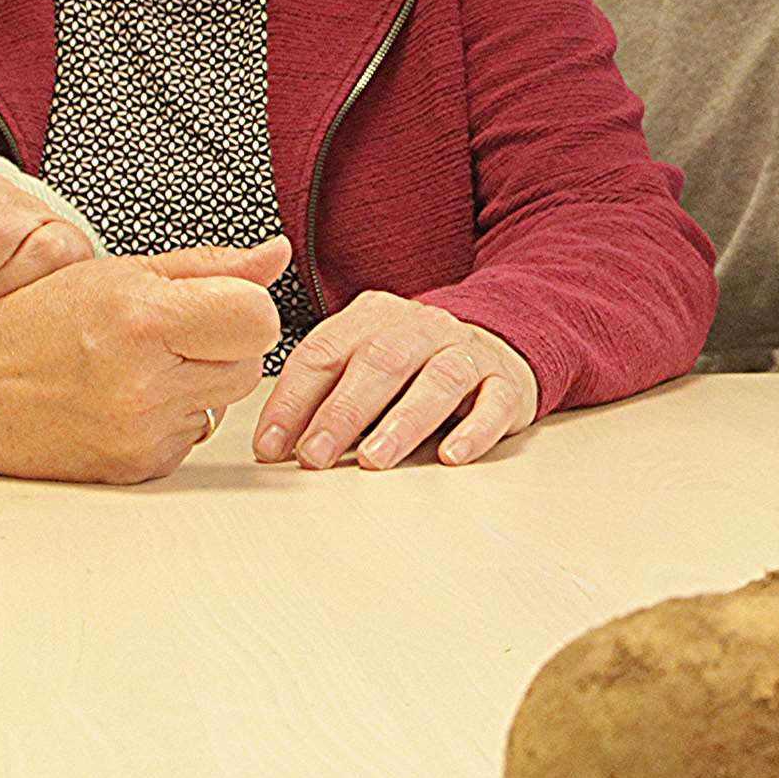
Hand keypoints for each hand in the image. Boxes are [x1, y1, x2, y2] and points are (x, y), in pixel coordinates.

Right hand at [0, 241, 289, 482]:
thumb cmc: (35, 321)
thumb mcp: (118, 273)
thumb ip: (209, 267)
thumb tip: (277, 256)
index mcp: (141, 319)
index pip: (259, 319)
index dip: (246, 308)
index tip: (217, 303)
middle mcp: (142, 382)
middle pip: (251, 363)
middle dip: (222, 344)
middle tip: (164, 333)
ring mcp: (139, 433)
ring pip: (225, 402)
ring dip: (198, 381)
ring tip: (138, 364)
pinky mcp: (135, 468)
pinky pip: (191, 436)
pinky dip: (171, 417)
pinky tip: (123, 399)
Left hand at [252, 292, 538, 469]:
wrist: (497, 345)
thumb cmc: (414, 368)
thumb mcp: (364, 365)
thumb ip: (325, 394)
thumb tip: (276, 448)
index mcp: (373, 317)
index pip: (324, 352)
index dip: (293, 400)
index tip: (271, 447)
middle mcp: (421, 327)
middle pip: (379, 361)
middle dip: (342, 412)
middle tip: (315, 457)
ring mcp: (467, 352)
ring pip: (437, 380)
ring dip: (403, 422)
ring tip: (375, 460)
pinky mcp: (507, 382)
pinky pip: (495, 401)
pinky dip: (474, 430)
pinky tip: (452, 455)